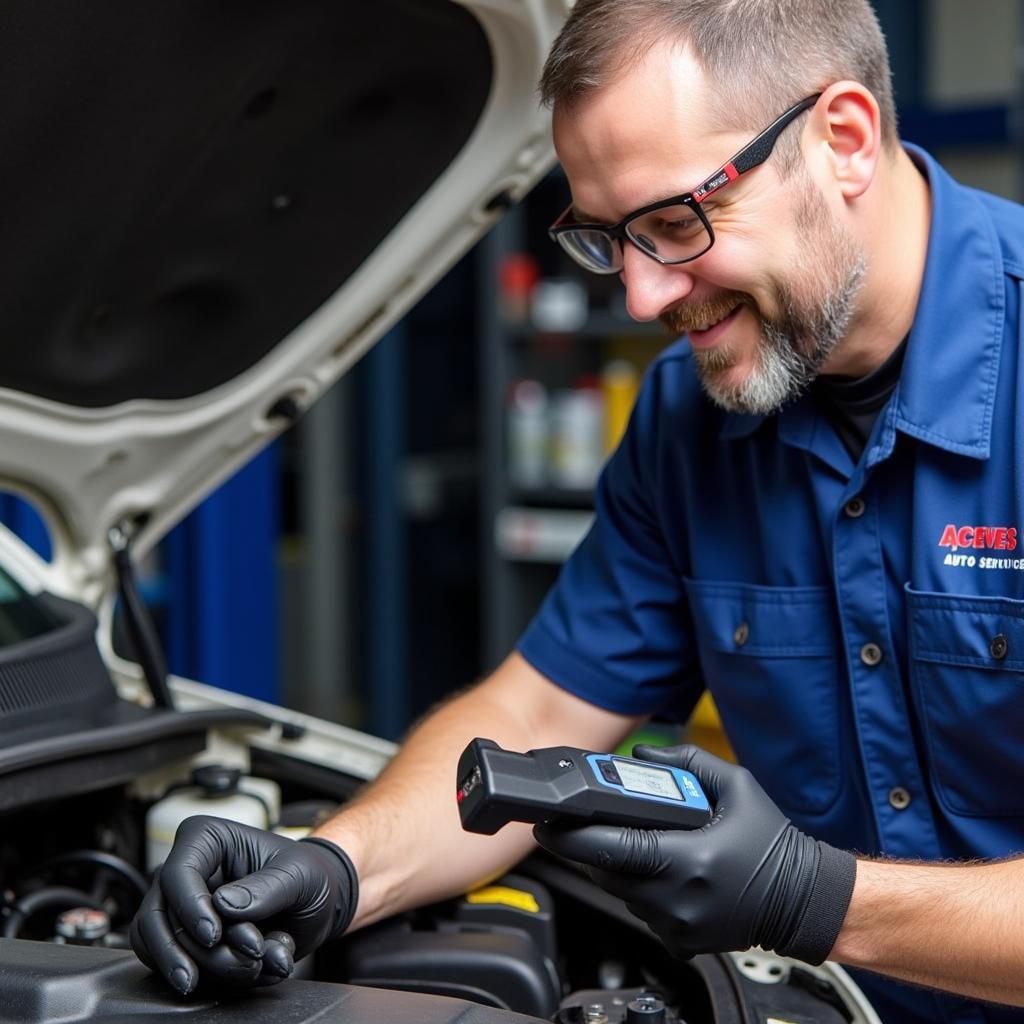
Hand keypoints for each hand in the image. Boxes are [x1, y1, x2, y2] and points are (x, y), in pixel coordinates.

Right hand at [130, 815, 357, 994]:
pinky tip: (251, 974)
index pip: (177, 874)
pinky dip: (212, 980)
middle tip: (245, 962)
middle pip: (158, 919)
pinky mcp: (186, 940)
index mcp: (208, 839)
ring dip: (209, 969)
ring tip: (255, 968)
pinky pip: (174, 968)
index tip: (214, 934)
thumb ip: (267, 888)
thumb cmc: (309, 875)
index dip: (190, 908)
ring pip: (160, 949)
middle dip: (201, 951)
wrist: (319, 904)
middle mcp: (188, 872)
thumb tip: (224, 905)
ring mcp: (181, 908)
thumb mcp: (300, 874)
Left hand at [534, 745, 854, 964]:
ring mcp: (677, 924)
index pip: (613, 849)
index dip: (571, 836)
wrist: (803, 899)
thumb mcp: (735, 785)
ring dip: (615, 866)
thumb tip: (641, 756)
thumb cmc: (771, 842)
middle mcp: (678, 897)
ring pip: (620, 893)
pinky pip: (640, 911)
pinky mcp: (680, 940)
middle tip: (584, 823)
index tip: (547, 823)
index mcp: (689, 859)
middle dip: (591, 846)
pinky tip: (655, 869)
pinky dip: (637, 889)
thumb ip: (685, 763)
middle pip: (607, 871)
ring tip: (631, 840)